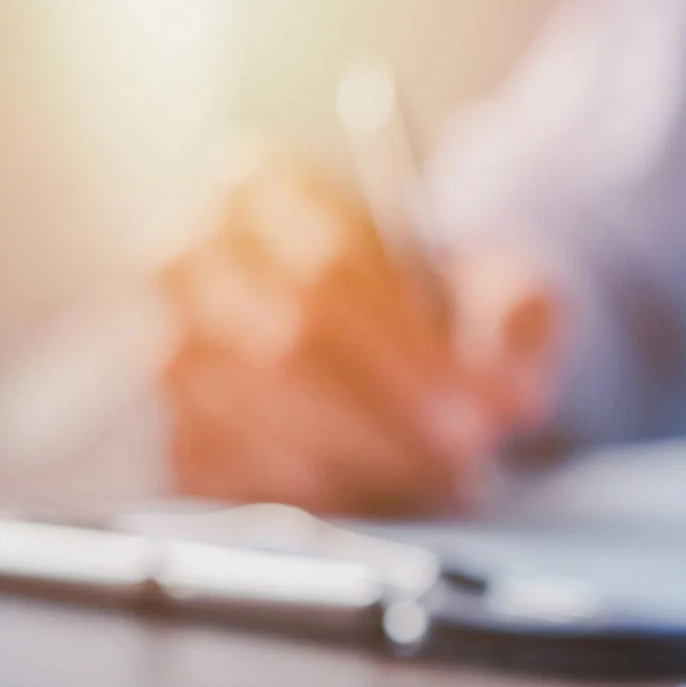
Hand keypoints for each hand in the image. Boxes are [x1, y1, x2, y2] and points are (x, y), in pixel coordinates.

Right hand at [158, 153, 560, 514]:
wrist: (392, 345)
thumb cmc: (439, 303)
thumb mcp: (500, 283)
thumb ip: (515, 320)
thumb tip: (507, 398)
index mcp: (261, 187)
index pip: (328, 265)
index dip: (408, 349)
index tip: (476, 409)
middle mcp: (190, 257)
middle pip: (283, 345)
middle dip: (386, 415)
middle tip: (463, 457)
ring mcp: (170, 347)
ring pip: (249, 418)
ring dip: (355, 463)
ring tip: (437, 483)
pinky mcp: (176, 435)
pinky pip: (228, 477)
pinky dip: (313, 497)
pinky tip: (378, 499)